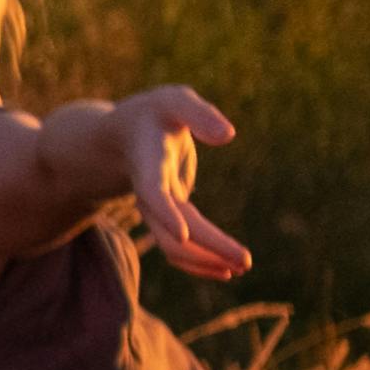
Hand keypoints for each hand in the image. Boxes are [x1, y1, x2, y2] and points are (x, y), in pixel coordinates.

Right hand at [107, 85, 248, 279]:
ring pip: (176, 245)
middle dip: (207, 247)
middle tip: (245, 261)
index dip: (164, 212)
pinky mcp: (170, 215)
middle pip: (171, 228)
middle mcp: (149, 193)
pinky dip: (201, 260)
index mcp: (148, 163)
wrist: (125, 135)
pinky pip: (181, 247)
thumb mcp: (174, 101)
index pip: (152, 192)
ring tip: (242, 267)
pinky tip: (226, 269)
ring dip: (206, 259)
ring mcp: (158, 209)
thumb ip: (199, 114)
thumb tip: (228, 136)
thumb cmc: (154, 113)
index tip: (182, 234)